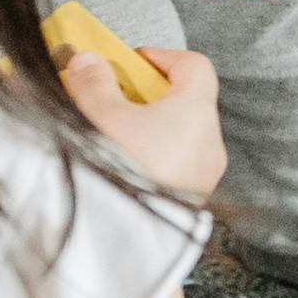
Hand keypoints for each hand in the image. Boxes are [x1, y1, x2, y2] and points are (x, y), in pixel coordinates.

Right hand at [59, 40, 226, 204]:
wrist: (126, 240)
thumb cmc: (120, 172)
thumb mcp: (99, 116)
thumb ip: (93, 82)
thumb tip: (88, 61)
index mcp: (197, 114)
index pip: (195, 66)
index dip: (162, 57)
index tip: (131, 61)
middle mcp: (210, 143)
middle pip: (186, 102)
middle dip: (147, 95)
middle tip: (113, 98)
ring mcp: (204, 175)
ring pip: (179, 136)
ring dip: (147, 128)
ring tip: (110, 134)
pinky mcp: (193, 201)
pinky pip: (175, 165)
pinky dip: (152, 155)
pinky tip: (121, 165)